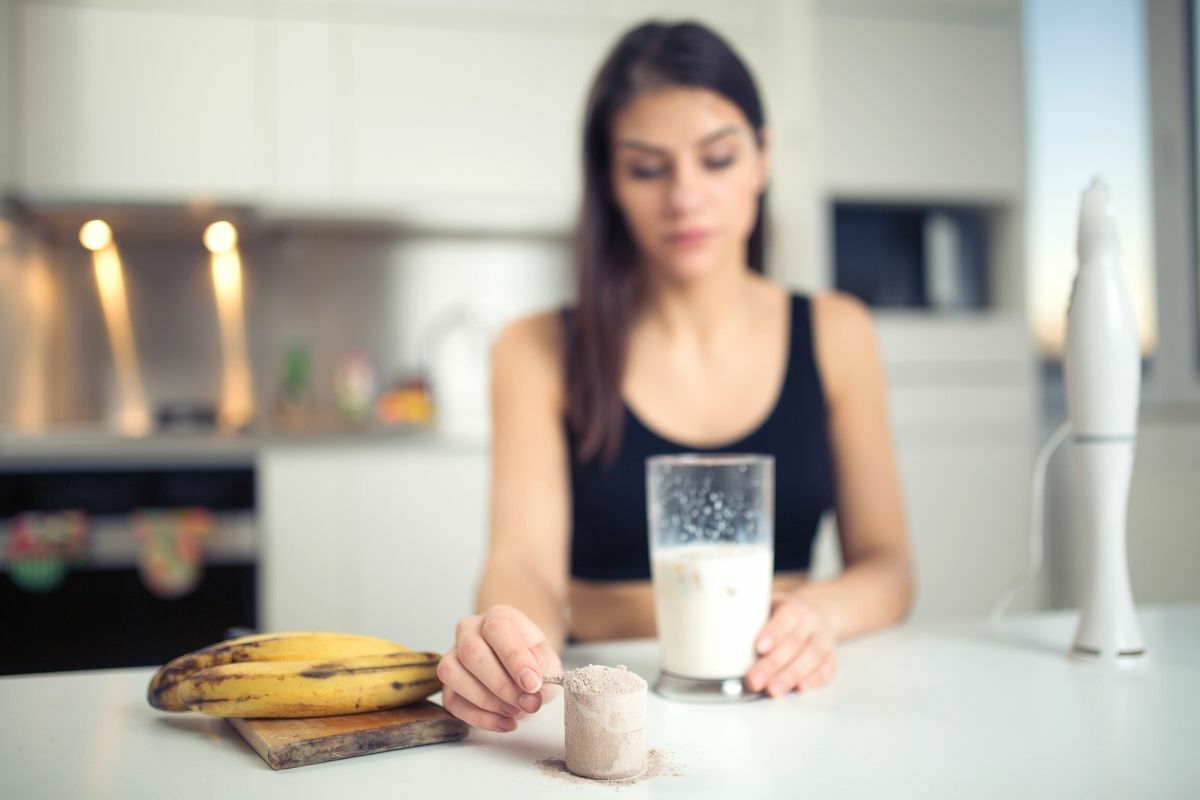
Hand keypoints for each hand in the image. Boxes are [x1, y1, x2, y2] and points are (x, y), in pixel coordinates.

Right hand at [438, 604, 561, 731]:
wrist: (522, 670)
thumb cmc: (533, 661)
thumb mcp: (547, 658)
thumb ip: (542, 666)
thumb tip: (530, 684)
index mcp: (497, 617)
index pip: (498, 629)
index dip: (515, 659)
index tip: (533, 684)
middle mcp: (469, 631)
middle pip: (471, 651)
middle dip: (501, 684)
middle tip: (527, 703)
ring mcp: (453, 656)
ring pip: (452, 674)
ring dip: (487, 701)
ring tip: (515, 711)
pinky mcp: (447, 685)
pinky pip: (452, 702)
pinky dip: (480, 718)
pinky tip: (505, 723)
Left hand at [745, 593, 836, 697]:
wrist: (815, 614)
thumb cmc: (781, 614)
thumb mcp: (766, 605)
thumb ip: (749, 615)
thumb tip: (718, 626)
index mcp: (793, 606)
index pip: (785, 617)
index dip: (773, 632)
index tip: (758, 647)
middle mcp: (810, 622)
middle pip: (794, 643)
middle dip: (773, 665)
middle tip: (754, 680)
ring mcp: (823, 639)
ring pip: (811, 657)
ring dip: (791, 676)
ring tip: (773, 690)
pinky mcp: (831, 657)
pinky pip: (826, 669)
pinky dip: (814, 680)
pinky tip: (800, 688)